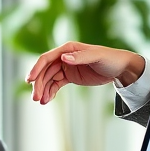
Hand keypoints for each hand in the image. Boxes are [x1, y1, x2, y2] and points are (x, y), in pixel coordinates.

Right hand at [26, 42, 144, 104]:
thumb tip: (64, 57)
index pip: (47, 58)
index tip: (29, 80)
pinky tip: (46, 100)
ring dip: (43, 89)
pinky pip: (56, 84)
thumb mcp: (97, 56)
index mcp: (68, 49)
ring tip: (40, 101)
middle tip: (35, 97)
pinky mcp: (70, 76)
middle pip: (45, 70)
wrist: (120, 68)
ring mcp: (66, 67)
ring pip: (48, 79)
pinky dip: (50, 92)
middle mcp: (64, 57)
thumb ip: (80, 57)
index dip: (36, 68)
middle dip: (38, 84)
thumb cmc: (110, 58)